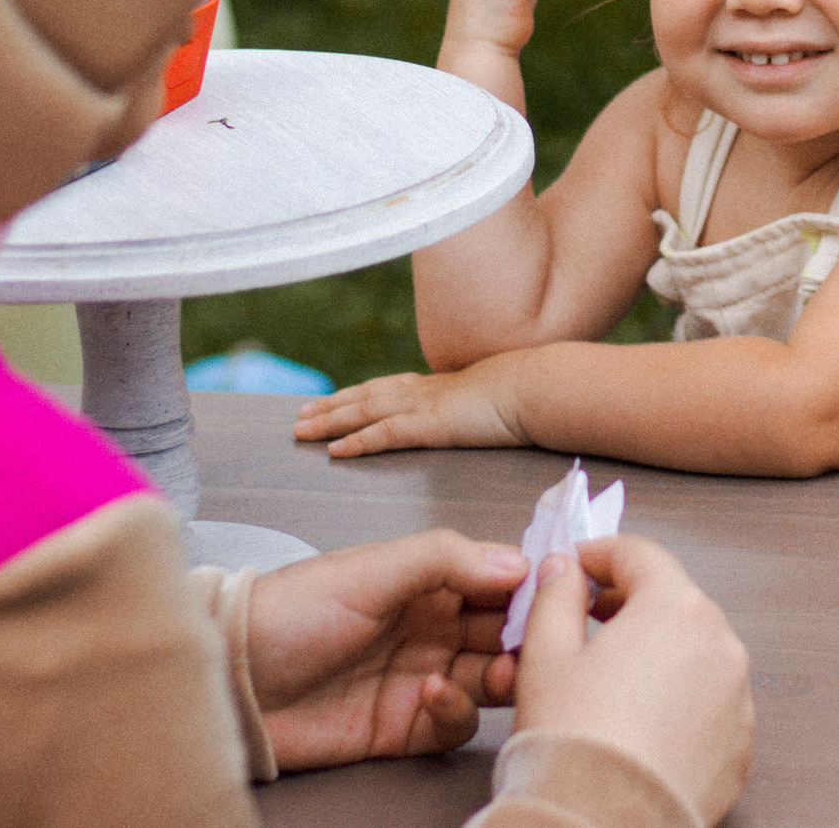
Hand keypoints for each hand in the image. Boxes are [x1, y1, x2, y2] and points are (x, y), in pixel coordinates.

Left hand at [246, 529, 528, 769]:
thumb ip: (444, 558)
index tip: (564, 591)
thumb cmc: (292, 611)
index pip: (498, 577)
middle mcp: (430, 626)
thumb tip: (518, 563)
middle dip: (528, 636)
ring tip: (498, 671)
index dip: (532, 584)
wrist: (231, 678)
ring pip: (489, 678)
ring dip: (503, 675)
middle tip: (539, 642)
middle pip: (503, 631)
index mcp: (426, 579)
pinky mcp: (403, 726)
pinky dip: (456, 711)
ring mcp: (420, 676)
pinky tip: (434, 695)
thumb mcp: (370, 569)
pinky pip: (454, 723)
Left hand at [294, 363, 528, 455]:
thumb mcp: (493, 402)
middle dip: (331, 405)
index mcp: (437, 387)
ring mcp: (424, 406)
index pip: (387, 389)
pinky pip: (384, 434)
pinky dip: (356, 442)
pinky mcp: (429, 425)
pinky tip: (336, 451)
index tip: (334, 399)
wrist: (537, 388)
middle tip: (300, 414)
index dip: (357, 394)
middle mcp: (423, 392)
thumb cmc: (526, 396)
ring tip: (302, 430)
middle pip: (365, 396)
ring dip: (330, 421)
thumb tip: (476, 417)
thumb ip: (475, 410)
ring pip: (364, 411)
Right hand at [516, 535, 752, 823]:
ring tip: (611, 681)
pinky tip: (640, 724)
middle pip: (673, 602)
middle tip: (586, 620)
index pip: (640, 554)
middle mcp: (719, 643)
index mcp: (675, 608)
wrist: (601, 823)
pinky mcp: (740, 743)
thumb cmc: (575, 742)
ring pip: (694, 653)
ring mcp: (738, 696)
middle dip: (630, 605)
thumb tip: (565, 571)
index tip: (576, 567)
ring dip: (658, 654)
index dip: (600, 555)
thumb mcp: (545, 654)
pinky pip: (709, 704)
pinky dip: (680, 702)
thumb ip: (556, 596)